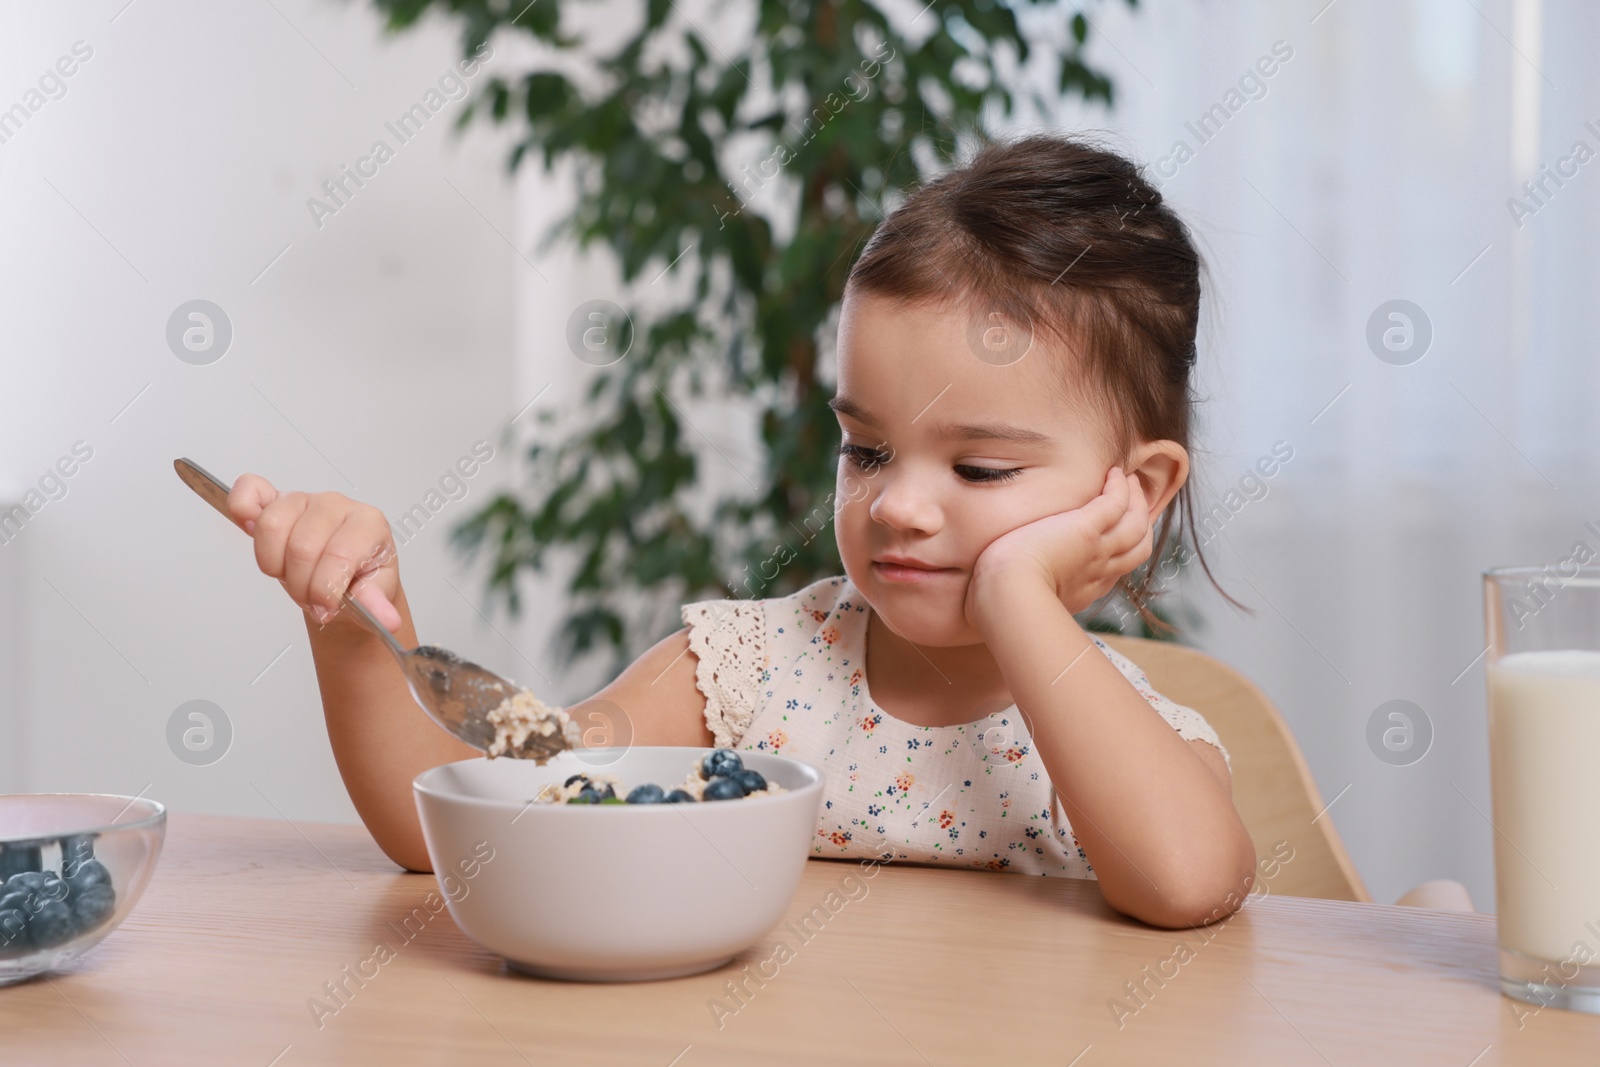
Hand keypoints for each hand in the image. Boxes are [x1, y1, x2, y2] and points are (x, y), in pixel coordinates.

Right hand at [226, 474, 402, 631]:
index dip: (326, 589)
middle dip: (301, 585)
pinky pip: (250, 491)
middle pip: (301, 546)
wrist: (347, 574)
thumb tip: (386, 621)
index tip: (326, 609)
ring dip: (276, 564)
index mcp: (369, 523)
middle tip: (310, 598)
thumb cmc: (361, 579)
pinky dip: (243, 509)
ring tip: (292, 576)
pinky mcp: (276, 500)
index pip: (339, 554)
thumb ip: (376, 606)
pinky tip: (252, 530)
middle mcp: (336, 505)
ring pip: (272, 525)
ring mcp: (304, 499)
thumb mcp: (376, 596)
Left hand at [965, 467, 1152, 626]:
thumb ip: (1011, 592)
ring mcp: (1096, 551)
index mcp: (1082, 591)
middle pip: (1136, 548)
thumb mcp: (1013, 600)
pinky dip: (1120, 488)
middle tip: (1132, 501)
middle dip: (1138, 523)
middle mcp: (1097, 573)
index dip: (1117, 551)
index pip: (1112, 570)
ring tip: (1129, 482)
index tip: (1108, 537)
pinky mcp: (1086, 530)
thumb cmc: (998, 604)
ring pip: (1136, 525)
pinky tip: (1113, 473)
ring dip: (1136, 501)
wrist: (1006, 599)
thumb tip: (986, 595)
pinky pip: (1117, 504)